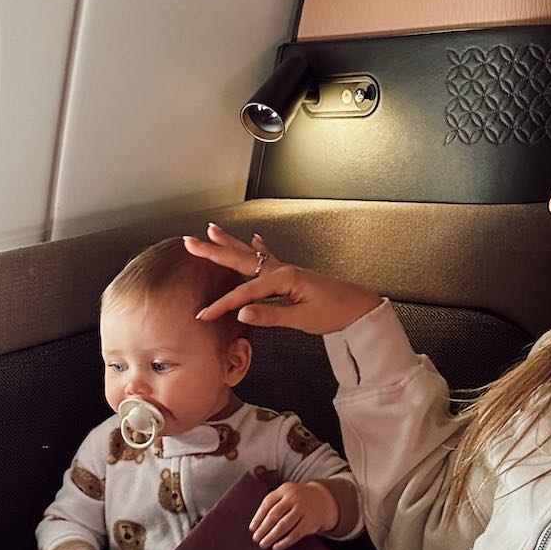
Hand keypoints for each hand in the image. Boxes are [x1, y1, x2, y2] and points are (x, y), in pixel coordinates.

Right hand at [184, 224, 378, 334]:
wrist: (360, 308)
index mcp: (284, 278)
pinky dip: (258, 247)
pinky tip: (254, 237)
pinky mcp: (291, 275)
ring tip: (212, 230)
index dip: (222, 305)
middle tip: (190, 242)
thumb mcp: (302, 319)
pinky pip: (268, 257)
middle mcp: (282, 269)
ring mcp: (286, 270)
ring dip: (230, 243)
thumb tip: (242, 313)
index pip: (245, 292)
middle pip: (241, 260)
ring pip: (251, 255)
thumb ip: (271, 315)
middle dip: (214, 252)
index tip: (203, 315)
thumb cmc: (335, 313)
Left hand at [250, 480, 336, 549]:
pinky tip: (276, 547)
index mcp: (284, 490)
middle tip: (256, 539)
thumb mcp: (286, 494)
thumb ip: (272, 504)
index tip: (252, 529)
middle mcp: (294, 498)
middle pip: (275, 514)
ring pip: (284, 525)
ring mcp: (303, 509)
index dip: (258, 517)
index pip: (268, 503)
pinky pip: (295, 534)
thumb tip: (255, 525)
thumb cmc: (296, 500)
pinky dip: (284, 542)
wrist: (322, 499)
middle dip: (263, 528)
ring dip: (272, 536)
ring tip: (263, 544)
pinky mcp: (310, 522)